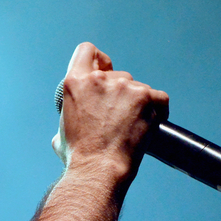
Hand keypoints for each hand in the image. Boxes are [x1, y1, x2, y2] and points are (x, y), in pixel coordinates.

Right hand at [52, 43, 168, 179]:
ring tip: (132, 128)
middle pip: (118, 75)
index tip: (105, 70)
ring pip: (138, 88)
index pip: (87, 51)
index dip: (98, 60)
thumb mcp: (61, 131)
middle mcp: (99, 79)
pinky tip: (150, 123)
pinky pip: (159, 98)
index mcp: (75, 82)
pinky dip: (158, 109)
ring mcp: (124, 86)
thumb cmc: (79, 157)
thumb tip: (77, 120)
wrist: (98, 170)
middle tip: (118, 119)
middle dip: (120, 94)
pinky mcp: (146, 97)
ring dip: (138, 104)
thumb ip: (70, 115)